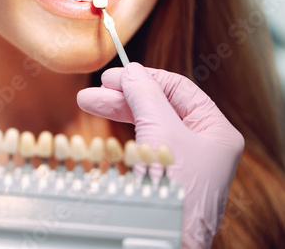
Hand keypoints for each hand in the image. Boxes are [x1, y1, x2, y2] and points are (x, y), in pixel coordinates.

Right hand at [77, 63, 243, 248]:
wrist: (164, 237)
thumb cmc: (174, 188)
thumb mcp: (160, 130)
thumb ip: (146, 96)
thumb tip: (132, 72)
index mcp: (216, 130)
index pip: (179, 90)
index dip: (146, 78)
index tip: (115, 75)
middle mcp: (202, 144)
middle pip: (160, 106)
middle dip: (125, 97)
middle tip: (95, 91)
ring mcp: (182, 161)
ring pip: (148, 125)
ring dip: (119, 113)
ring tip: (88, 104)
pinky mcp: (164, 176)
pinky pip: (144, 145)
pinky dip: (124, 134)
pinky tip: (107, 126)